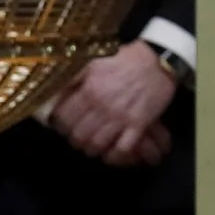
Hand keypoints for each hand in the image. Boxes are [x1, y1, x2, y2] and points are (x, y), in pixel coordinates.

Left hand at [49, 40, 176, 165]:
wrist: (158, 62)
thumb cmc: (126, 60)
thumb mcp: (94, 62)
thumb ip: (75, 78)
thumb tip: (57, 90)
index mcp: (89, 89)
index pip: (64, 117)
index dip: (60, 124)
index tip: (63, 125)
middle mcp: (102, 105)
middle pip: (79, 135)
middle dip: (76, 139)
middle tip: (78, 137)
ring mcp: (122, 116)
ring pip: (98, 144)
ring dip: (93, 148)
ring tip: (93, 145)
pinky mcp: (139, 124)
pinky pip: (122, 148)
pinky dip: (114, 155)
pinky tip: (111, 153)